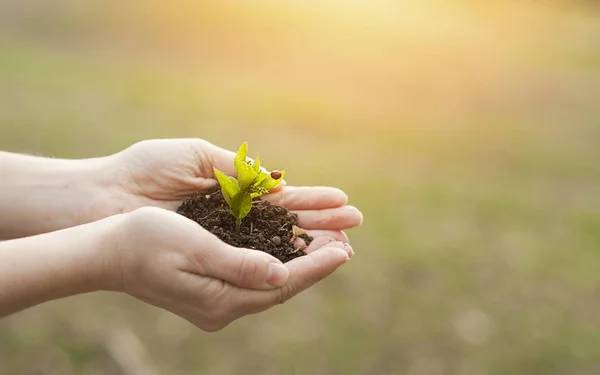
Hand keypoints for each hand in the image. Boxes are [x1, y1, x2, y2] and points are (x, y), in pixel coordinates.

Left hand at [104, 139, 362, 241]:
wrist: (104, 197)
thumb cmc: (144, 171)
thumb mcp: (197, 157)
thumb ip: (238, 170)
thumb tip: (277, 182)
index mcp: (231, 193)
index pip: (281, 201)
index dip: (312, 202)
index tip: (342, 202)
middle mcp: (232, 222)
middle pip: (286, 226)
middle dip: (321, 225)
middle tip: (355, 225)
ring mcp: (222, 242)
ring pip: (275, 246)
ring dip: (310, 244)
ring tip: (344, 242)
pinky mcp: (208, 259)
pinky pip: (250, 260)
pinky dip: (279, 259)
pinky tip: (306, 259)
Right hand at [110, 207, 353, 330]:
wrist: (106, 252)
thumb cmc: (144, 241)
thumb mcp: (193, 248)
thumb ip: (238, 265)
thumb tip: (279, 275)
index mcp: (221, 299)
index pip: (282, 285)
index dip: (315, 267)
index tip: (343, 250)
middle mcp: (223, 307)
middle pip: (282, 287)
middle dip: (315, 264)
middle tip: (346, 243)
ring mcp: (217, 301)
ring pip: (272, 282)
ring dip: (300, 262)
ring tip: (328, 243)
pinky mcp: (212, 290)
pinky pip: (256, 278)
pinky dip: (278, 262)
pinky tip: (290, 249)